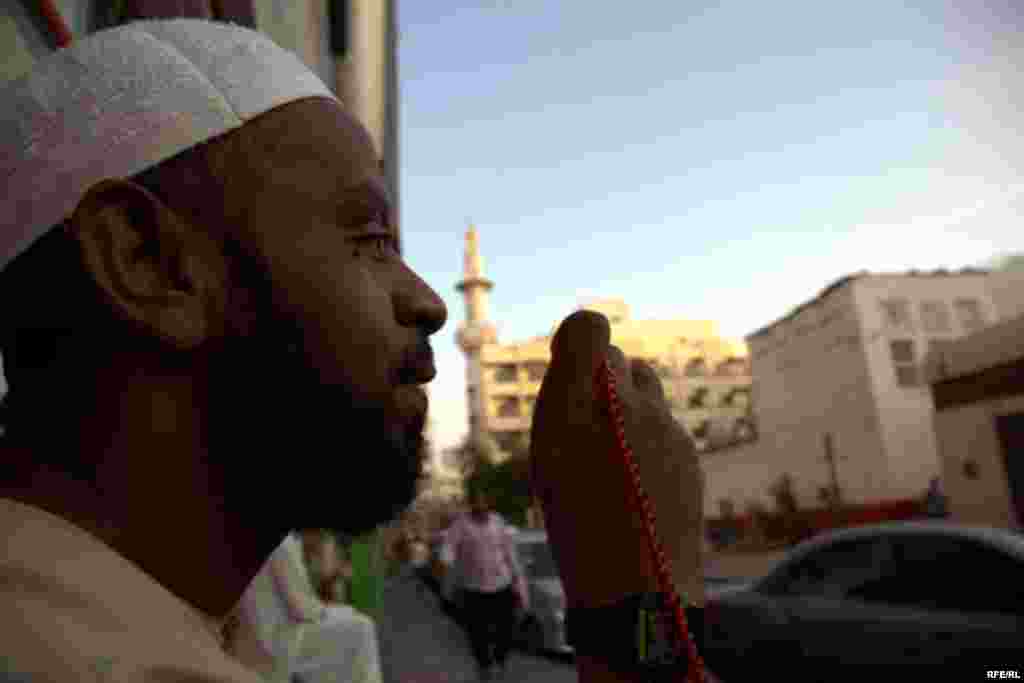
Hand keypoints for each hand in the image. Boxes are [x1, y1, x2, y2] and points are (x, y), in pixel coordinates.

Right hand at [530, 311, 704, 608]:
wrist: (635, 587)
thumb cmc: (575, 520)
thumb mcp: (548, 454)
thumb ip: (565, 394)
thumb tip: (579, 351)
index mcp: (582, 401)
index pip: (589, 327)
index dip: (577, 343)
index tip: (569, 371)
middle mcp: (629, 403)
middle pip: (618, 360)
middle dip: (601, 381)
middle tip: (584, 427)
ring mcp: (665, 427)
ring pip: (645, 392)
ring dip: (627, 407)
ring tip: (610, 455)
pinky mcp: (688, 452)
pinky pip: (664, 426)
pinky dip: (648, 440)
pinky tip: (636, 482)